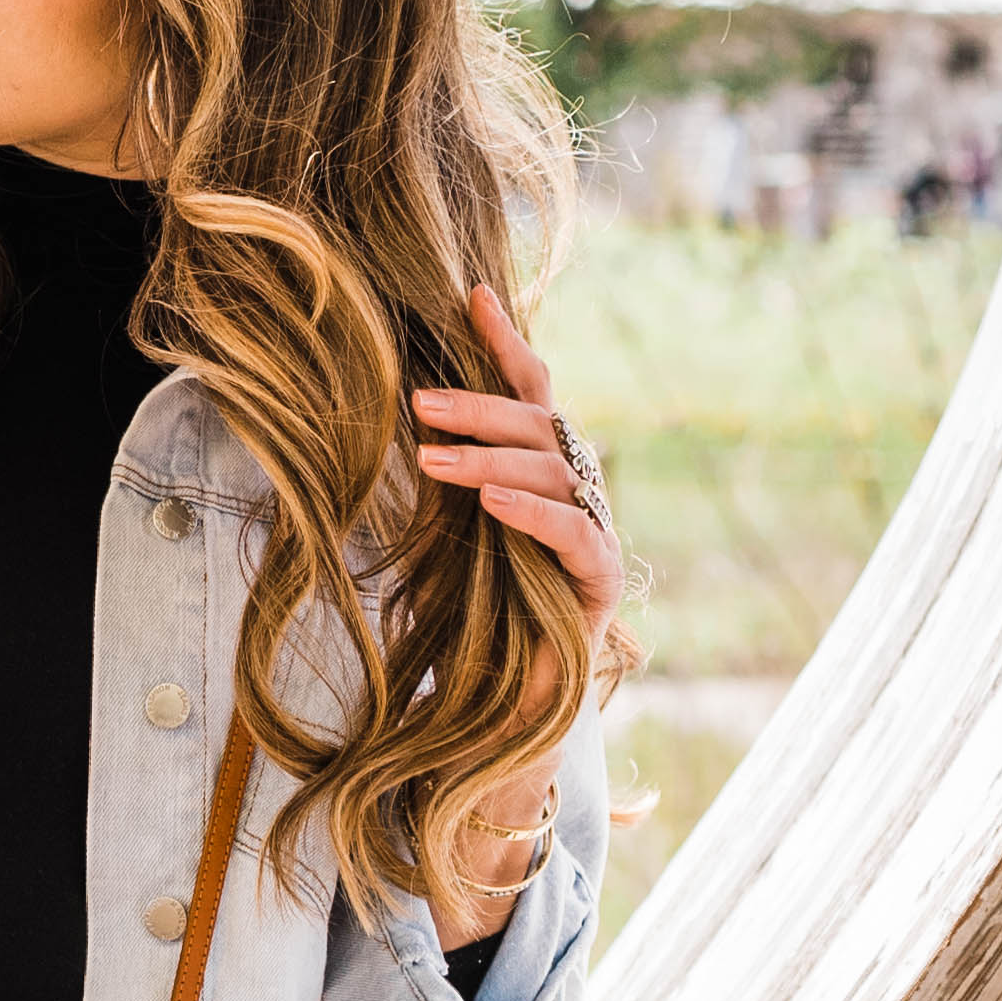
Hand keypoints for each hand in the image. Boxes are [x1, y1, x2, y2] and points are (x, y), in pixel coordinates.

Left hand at [408, 277, 622, 638]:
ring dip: (487, 458)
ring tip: (431, 459)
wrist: (504, 704)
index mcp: (542, 467)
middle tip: (418, 400)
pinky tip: (491, 502)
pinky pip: (573, 530)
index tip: (472, 296)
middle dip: (479, 405)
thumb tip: (397, 413)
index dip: (505, 343)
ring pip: (551, 470)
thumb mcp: (444, 529)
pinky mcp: (604, 577)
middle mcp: (577, 488)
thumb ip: (442, 475)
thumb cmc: (471, 613)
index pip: (532, 390)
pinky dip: (530, 511)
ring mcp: (597, 530)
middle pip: (539, 424)